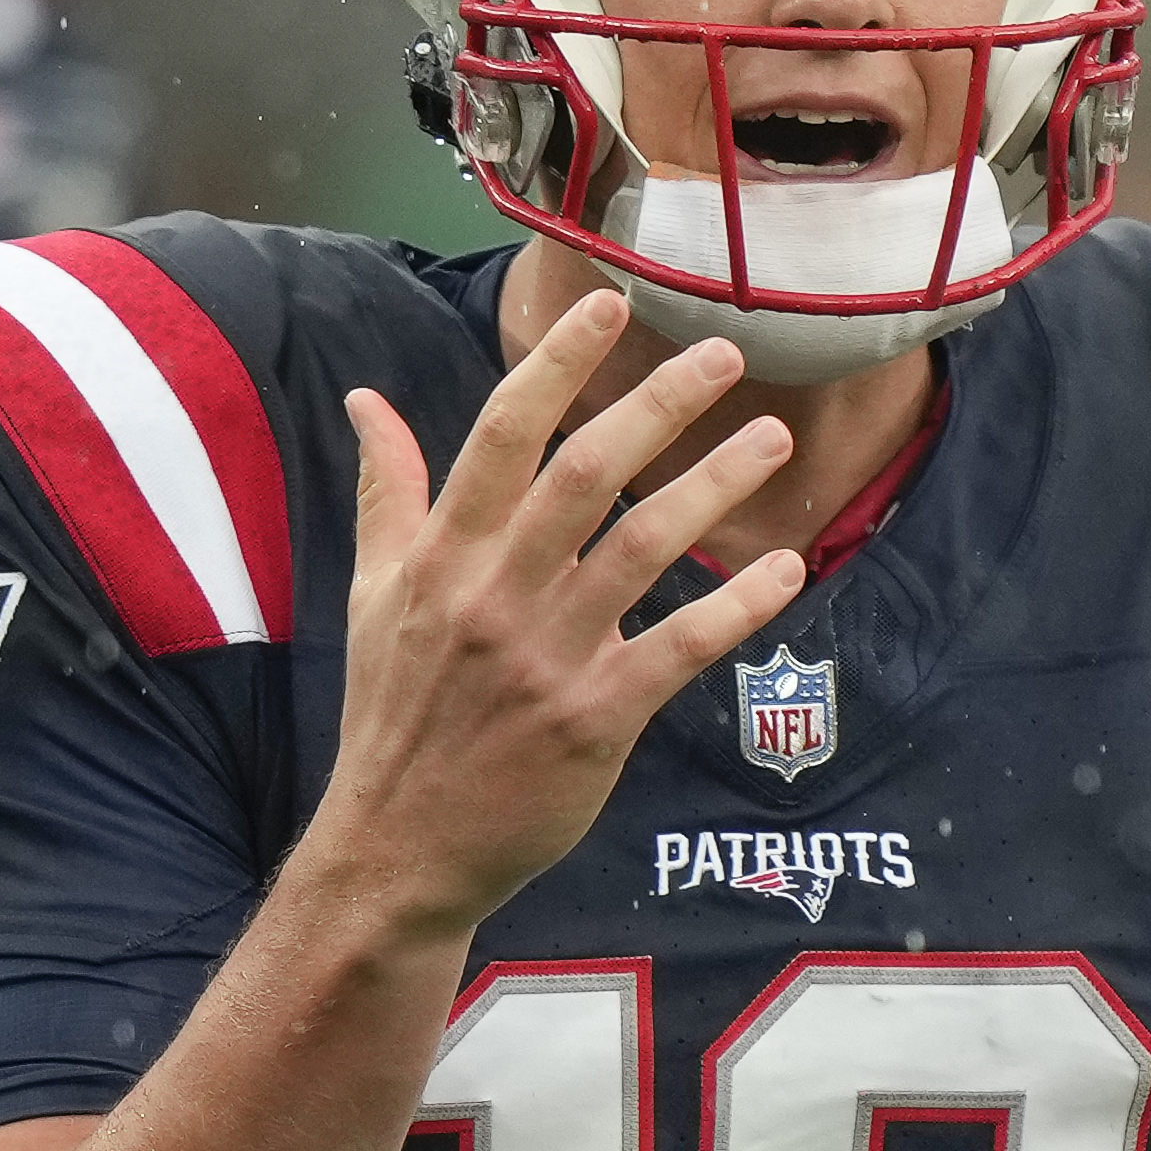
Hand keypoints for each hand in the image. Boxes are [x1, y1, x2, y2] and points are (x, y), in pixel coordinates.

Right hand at [305, 295, 807, 933]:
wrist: (400, 846)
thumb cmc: (393, 713)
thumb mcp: (371, 594)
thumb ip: (387, 492)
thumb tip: (367, 402)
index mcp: (443, 554)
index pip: (504, 434)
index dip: (557, 363)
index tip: (606, 305)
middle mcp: (496, 593)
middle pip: (587, 472)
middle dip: (660, 403)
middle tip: (725, 354)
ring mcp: (550, 656)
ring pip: (646, 546)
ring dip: (717, 485)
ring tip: (775, 441)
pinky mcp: (597, 718)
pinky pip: (681, 647)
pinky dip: (737, 605)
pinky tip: (783, 569)